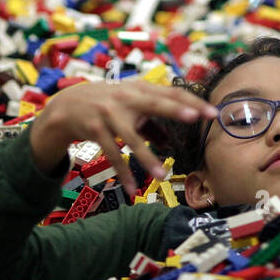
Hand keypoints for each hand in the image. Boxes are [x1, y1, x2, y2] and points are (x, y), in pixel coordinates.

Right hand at [30, 81, 218, 195]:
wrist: (67, 106)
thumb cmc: (107, 104)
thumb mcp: (129, 106)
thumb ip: (150, 122)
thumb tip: (171, 142)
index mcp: (139, 90)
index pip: (171, 93)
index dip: (192, 102)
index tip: (212, 112)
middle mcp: (126, 98)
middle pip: (155, 103)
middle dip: (176, 110)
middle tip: (196, 119)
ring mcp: (109, 113)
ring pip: (131, 138)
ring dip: (147, 159)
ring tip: (162, 176)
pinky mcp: (95, 129)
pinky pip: (112, 155)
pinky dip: (123, 173)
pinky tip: (133, 189)